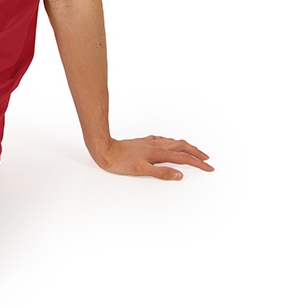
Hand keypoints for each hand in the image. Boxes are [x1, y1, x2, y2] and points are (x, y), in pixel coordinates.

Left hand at [94, 136, 213, 180]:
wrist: (104, 149)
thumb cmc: (120, 162)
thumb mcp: (142, 170)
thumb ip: (162, 173)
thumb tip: (180, 175)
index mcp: (158, 153)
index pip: (183, 158)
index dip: (198, 163)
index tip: (209, 168)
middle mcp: (156, 145)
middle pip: (182, 146)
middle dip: (196, 152)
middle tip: (207, 159)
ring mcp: (149, 142)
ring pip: (173, 142)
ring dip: (186, 146)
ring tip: (193, 151)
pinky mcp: (143, 142)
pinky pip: (162, 140)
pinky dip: (172, 142)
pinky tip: (169, 144)